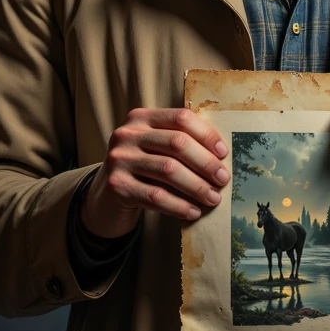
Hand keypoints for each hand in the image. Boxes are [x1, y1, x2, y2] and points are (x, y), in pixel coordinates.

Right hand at [80, 107, 229, 238]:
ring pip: (169, 170)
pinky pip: (156, 196)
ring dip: (197, 187)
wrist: (106, 197)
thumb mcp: (155, 149)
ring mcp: (119, 159)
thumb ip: (179, 144)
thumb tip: (221, 156)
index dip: (206, 135)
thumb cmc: (142, 170)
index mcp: (141, 118)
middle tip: (223, 179)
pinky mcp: (117, 186)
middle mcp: (127, 134)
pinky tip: (193, 212)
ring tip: (213, 198)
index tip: (224, 154)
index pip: (181, 118)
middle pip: (177, 143)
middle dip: (205, 163)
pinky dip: (179, 206)